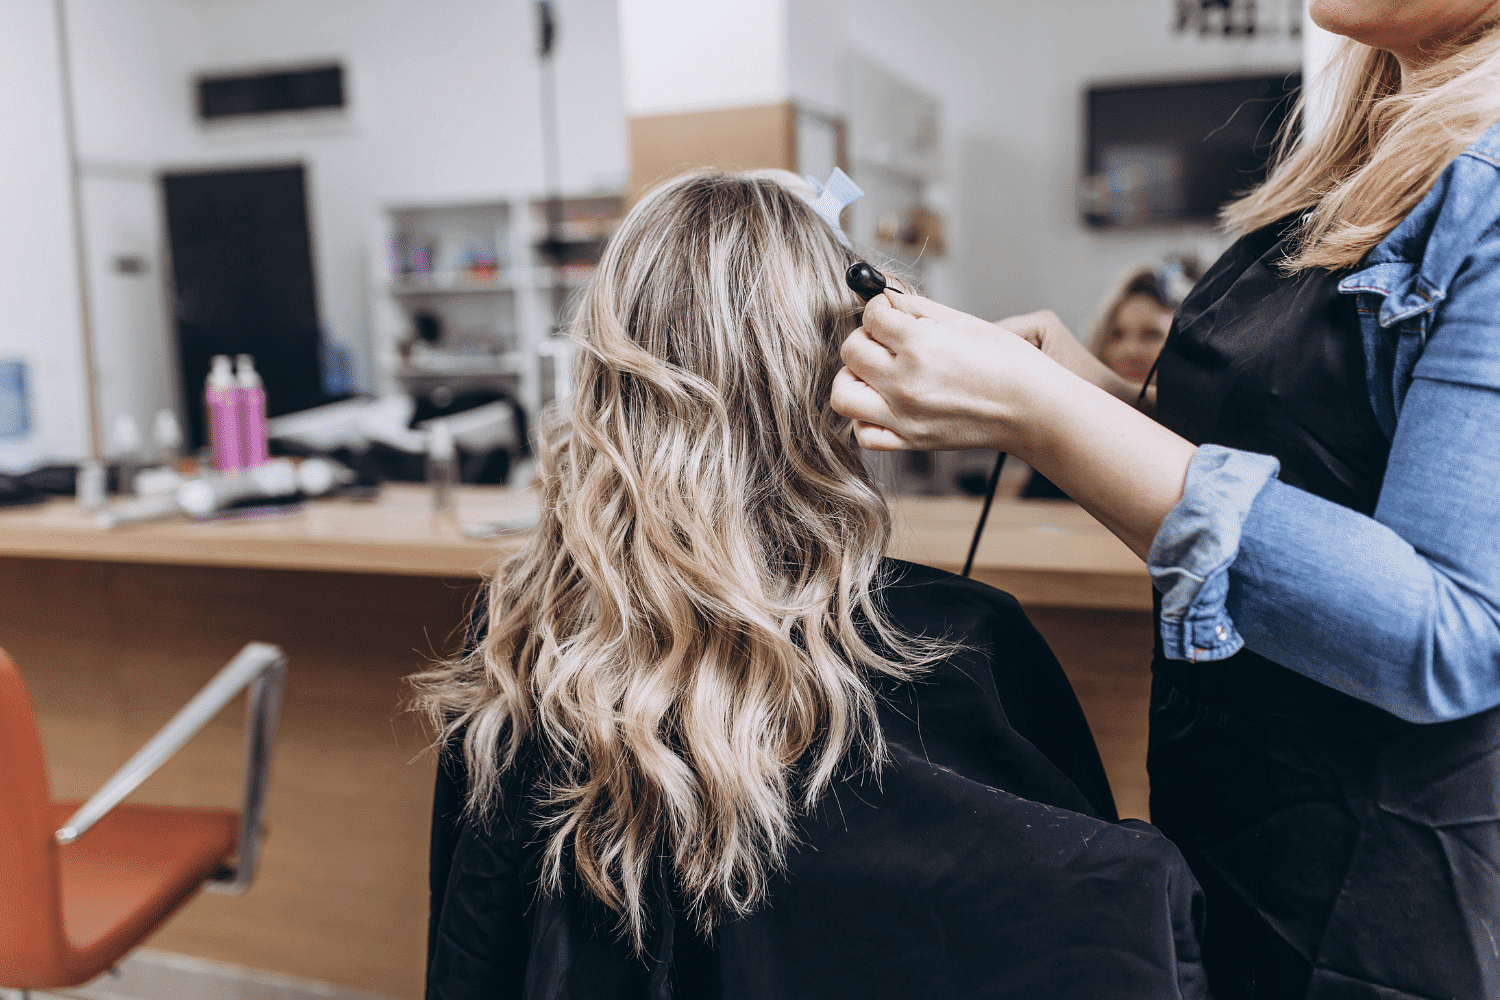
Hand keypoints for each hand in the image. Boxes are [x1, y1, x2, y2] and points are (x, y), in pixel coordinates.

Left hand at [833, 293, 1195, 559]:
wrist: (1033, 409)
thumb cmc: (1008, 363)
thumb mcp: (962, 321)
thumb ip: (917, 309)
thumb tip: (883, 298)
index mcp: (920, 345)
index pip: (871, 316)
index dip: (880, 309)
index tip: (893, 314)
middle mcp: (905, 381)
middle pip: (850, 351)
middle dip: (865, 338)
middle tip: (885, 340)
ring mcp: (903, 415)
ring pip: (842, 394)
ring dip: (852, 377)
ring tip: (876, 371)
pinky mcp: (909, 441)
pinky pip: (862, 433)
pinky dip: (864, 417)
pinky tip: (883, 402)